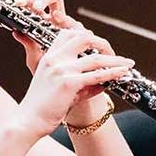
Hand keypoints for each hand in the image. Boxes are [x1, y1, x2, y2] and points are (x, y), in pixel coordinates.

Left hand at [11, 0, 82, 73]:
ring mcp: (72, 28)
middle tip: (38, 8)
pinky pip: (83, 32)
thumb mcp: (36, 61)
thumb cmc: (51, 75)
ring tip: (58, 19)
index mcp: (41, 23)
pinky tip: (75, 37)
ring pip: (69, 16)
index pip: (34, 2)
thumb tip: (16, 33)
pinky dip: (79, 34)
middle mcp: (57, 21)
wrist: (68, 90)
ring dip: (63, 18)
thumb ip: (28, 46)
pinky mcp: (86, 39)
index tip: (19, 4)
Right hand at [12, 26, 132, 136]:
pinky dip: (113, 73)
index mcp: (49, 57)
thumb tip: (103, 82)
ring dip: (115, 60)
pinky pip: (97, 75)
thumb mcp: (60, 90)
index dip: (86, 36)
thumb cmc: (41, 108)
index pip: (68, 34)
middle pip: (84, 38)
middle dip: (103, 43)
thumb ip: (81, 83)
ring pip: (95, 58)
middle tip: (115, 54)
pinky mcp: (69, 83)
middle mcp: (55, 59)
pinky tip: (122, 73)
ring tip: (128, 63)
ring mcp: (62, 69)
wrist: (27, 121)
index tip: (99, 45)